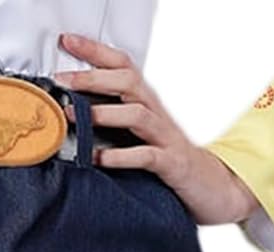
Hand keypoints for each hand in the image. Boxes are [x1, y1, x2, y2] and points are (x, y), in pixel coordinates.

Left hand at [52, 35, 258, 226]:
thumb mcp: (140, 134)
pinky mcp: (170, 164)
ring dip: (103, 113)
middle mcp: (156, 113)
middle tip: (63, 80)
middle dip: (94, 77)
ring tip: (74, 117)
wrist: (210, 187)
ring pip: (136, 114)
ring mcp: (164, 137)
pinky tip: (99, 158)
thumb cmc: (167, 159)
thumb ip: (113, 121)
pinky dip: (121, 156)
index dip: (96, 51)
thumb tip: (70, 113)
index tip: (67, 42)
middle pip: (128, 81)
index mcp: (147, 102)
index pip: (123, 66)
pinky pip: (146, 156)